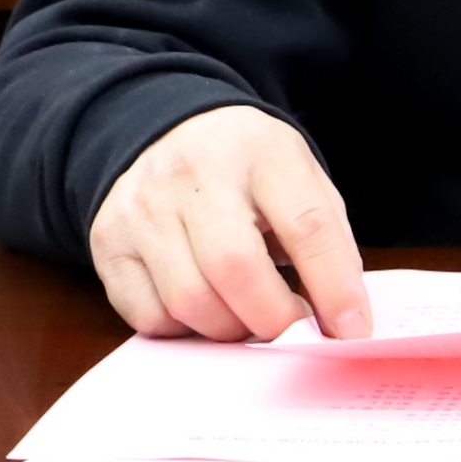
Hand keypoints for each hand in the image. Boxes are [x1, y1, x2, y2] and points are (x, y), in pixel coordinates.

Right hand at [88, 104, 370, 340]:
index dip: (334, 286)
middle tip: (292, 330)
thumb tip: (342, 320)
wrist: (167, 131)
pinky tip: (203, 306)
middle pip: (235, 268)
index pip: (306, 224)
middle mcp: (194, 173)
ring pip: (188, 300)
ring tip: (248, 316)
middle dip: (272, 319)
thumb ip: (325, 239)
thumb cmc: (248, 168)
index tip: (353, 329)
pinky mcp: (108, 240)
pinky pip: (147, 315)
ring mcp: (143, 206)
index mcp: (260, 150)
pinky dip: (183, 329)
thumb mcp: (297, 177)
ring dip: (229, 328)